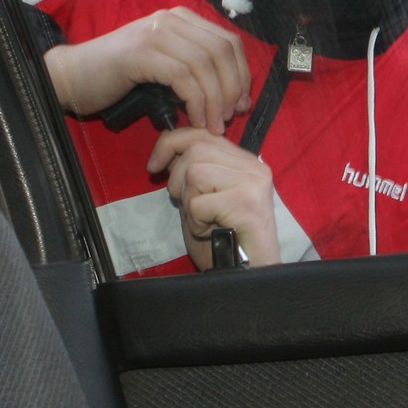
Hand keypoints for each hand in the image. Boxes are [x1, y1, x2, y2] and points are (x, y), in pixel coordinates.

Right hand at [44, 7, 250, 133]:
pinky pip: (183, 76)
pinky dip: (196, 102)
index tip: (241, 104)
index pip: (228, 41)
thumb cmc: (119, 79)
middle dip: (233, 88)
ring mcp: (155, 33)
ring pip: (205, 64)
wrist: (72, 77)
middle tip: (230, 118)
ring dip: (215, 100)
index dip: (241, 74)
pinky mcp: (141, 52)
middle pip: (222, 50)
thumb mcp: (165, 69)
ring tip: (213, 125)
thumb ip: (194, 72)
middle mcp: (172, 19)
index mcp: (181, 19)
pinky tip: (195, 120)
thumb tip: (233, 96)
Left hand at [149, 128, 281, 269]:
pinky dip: (196, 221)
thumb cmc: (225, 240)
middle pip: (195, 150)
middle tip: (189, 207)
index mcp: (245, 162)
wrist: (250, 273)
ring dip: (189, 202)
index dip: (171, 143)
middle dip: (178, 179)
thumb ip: (194, 171)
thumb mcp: (205, 197)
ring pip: (195, 172)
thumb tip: (167, 148)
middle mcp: (253, 167)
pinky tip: (210, 231)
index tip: (154, 166)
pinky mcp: (247, 203)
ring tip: (203, 220)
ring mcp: (252, 183)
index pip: (202, 134)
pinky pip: (199, 203)